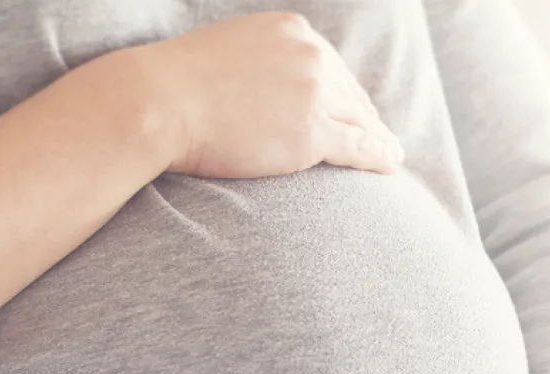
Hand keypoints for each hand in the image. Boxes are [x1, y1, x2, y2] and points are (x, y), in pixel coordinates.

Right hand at [133, 12, 403, 177]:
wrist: (157, 103)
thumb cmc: (176, 84)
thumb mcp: (228, 52)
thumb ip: (260, 62)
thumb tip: (266, 85)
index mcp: (293, 31)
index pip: (331, 66)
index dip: (345, 93)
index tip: (355, 110)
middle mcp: (311, 55)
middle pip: (350, 92)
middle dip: (366, 116)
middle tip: (381, 136)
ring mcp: (315, 93)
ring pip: (360, 120)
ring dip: (380, 139)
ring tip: (392, 155)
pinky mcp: (312, 132)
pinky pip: (358, 146)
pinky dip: (379, 157)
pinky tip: (390, 164)